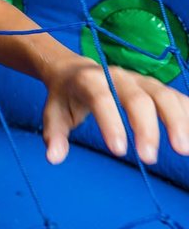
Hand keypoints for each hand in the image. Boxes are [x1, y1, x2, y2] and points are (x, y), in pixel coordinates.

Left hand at [42, 58, 188, 164]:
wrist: (74, 70)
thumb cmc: (65, 96)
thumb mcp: (53, 112)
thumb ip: (54, 135)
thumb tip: (53, 158)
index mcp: (90, 81)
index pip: (103, 100)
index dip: (112, 124)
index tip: (118, 151)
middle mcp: (119, 77)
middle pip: (139, 98)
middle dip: (147, 128)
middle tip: (149, 158)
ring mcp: (141, 80)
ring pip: (165, 96)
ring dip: (178, 121)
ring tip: (184, 150)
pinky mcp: (156, 87)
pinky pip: (177, 97)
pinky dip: (188, 114)